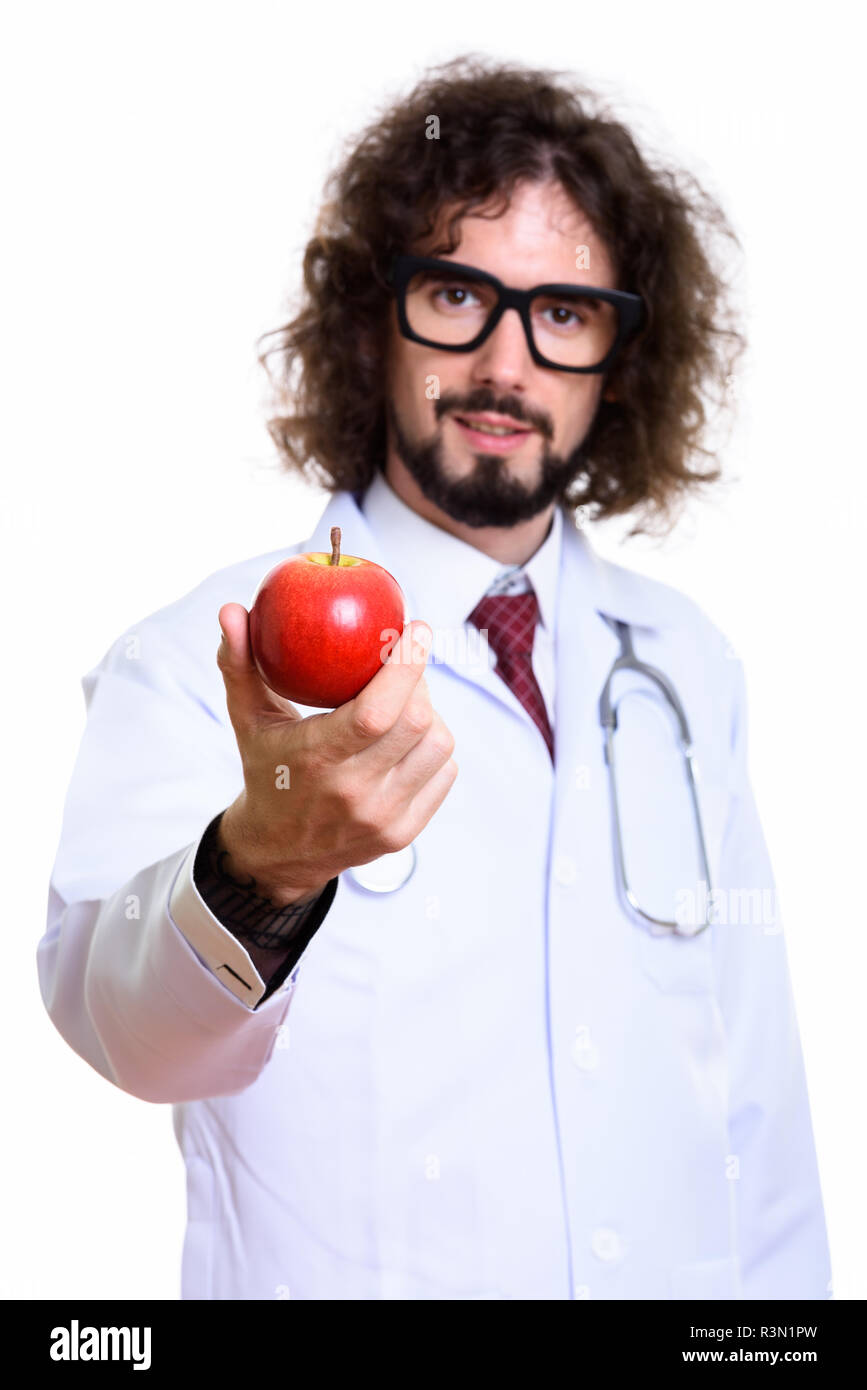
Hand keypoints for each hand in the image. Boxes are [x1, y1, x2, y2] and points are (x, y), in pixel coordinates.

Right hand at [214, 602, 456, 903]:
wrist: (277, 853)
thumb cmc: (266, 769)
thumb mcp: (247, 719)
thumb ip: (239, 663)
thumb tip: (232, 610)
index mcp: (316, 759)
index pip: (377, 710)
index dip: (406, 665)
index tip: (417, 627)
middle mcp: (354, 793)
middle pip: (417, 722)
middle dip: (418, 683)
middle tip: (403, 669)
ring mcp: (383, 817)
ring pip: (439, 745)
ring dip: (429, 715)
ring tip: (402, 707)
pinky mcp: (404, 834)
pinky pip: (445, 773)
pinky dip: (433, 747)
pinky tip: (408, 741)